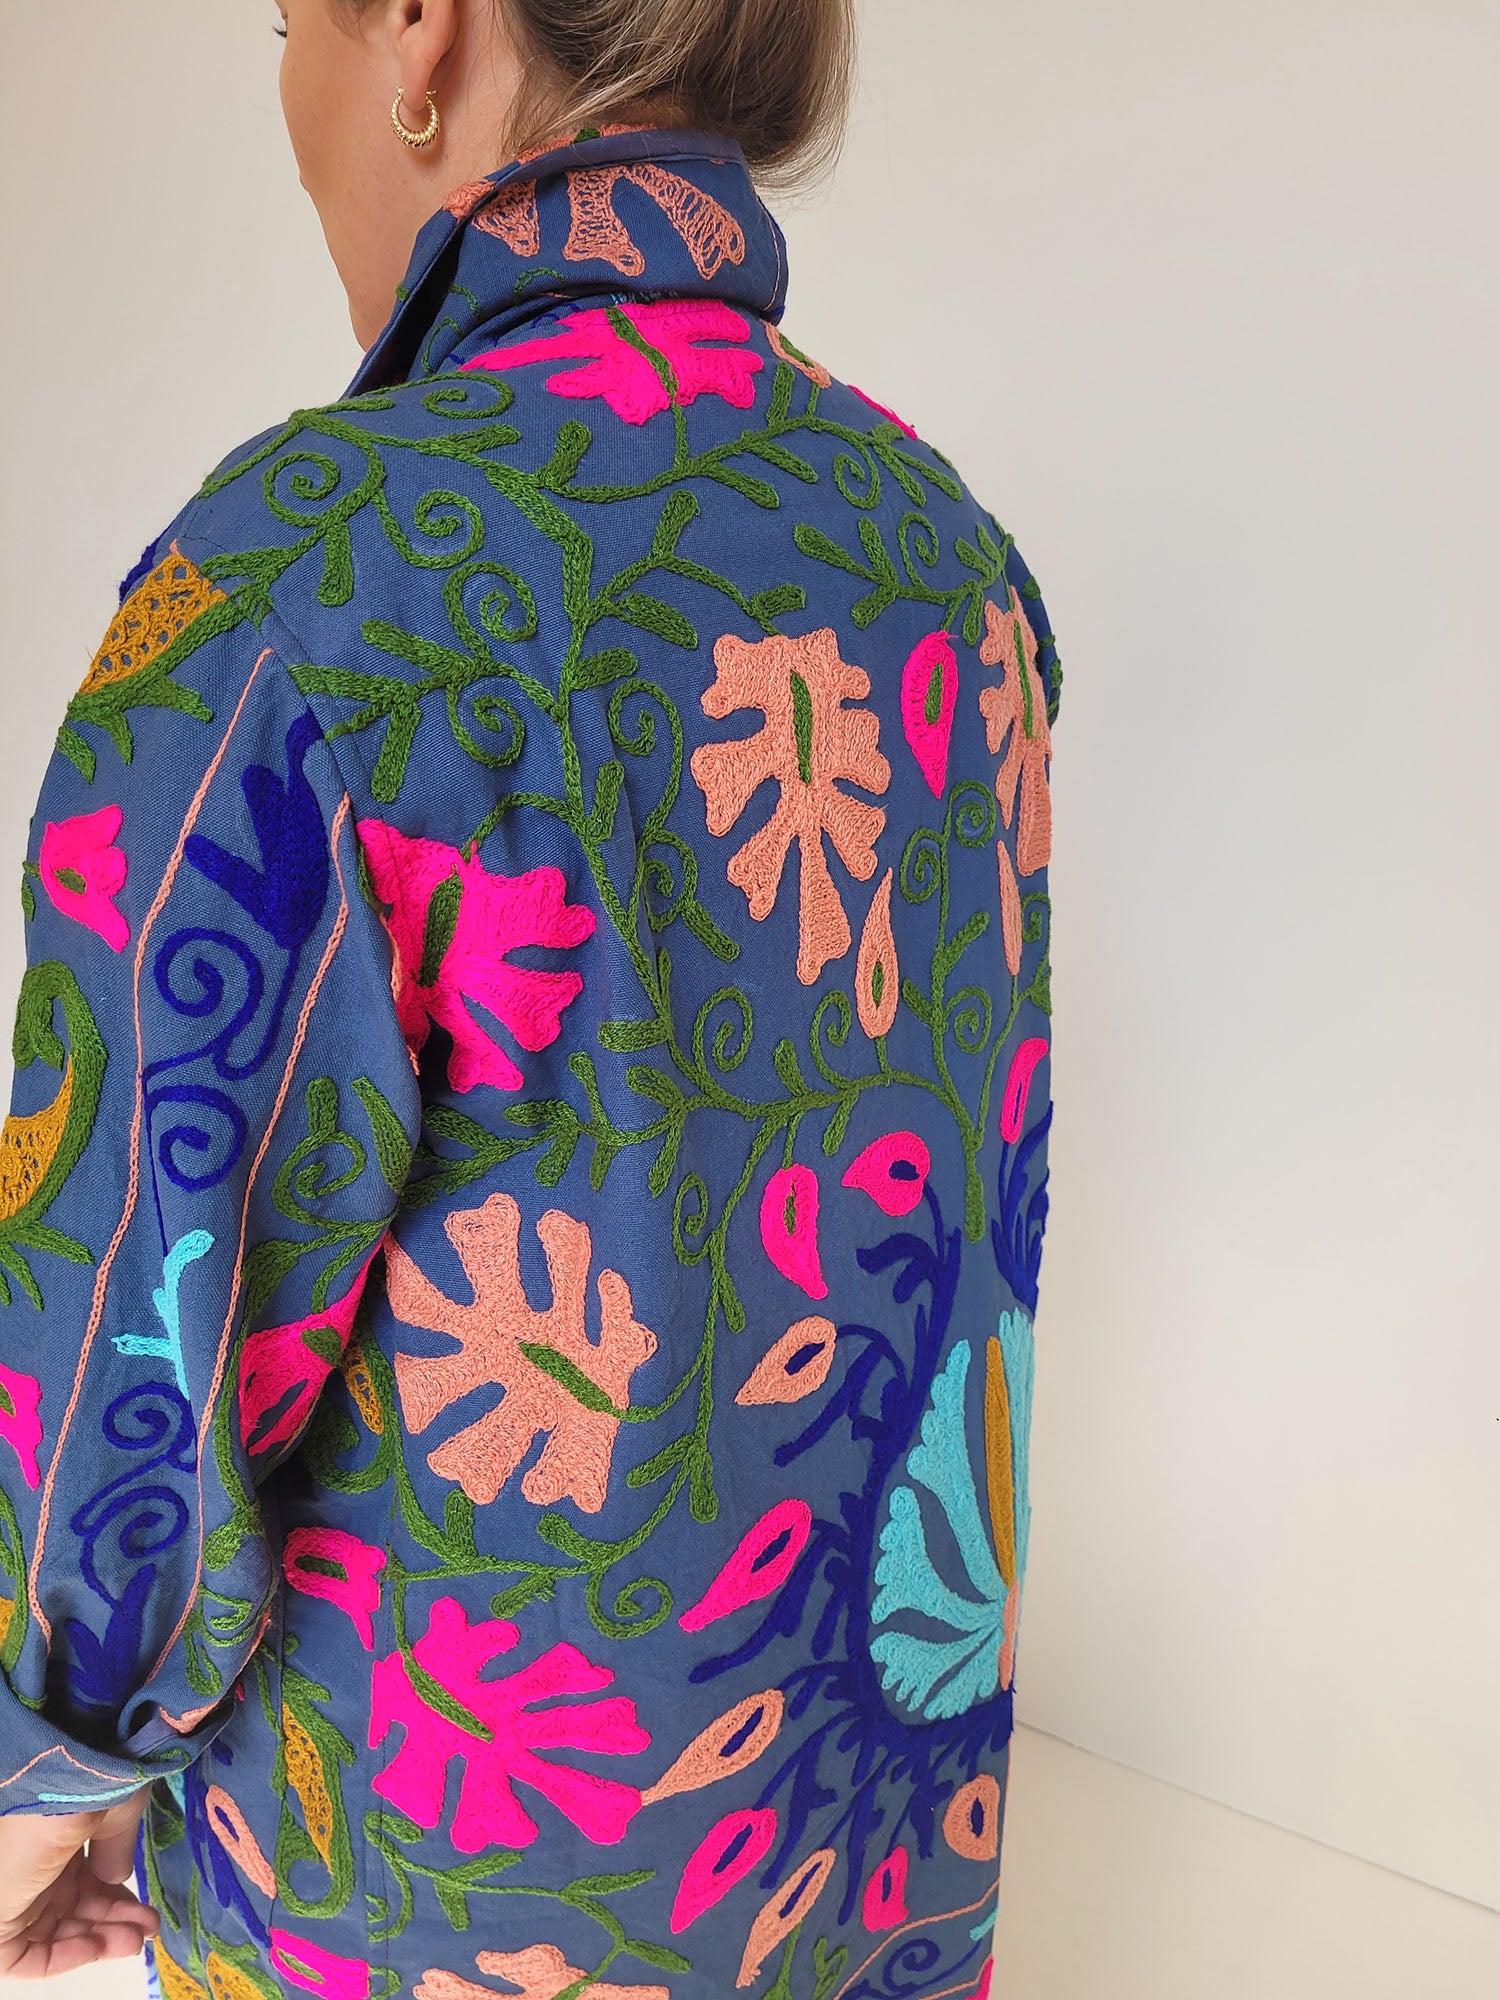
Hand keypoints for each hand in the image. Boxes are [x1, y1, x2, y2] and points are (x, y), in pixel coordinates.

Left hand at [0, 1787, 159, 1978]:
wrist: (60, 1782)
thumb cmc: (92, 1784)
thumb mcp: (117, 1811)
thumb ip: (117, 1849)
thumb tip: (117, 1878)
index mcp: (56, 1834)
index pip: (83, 1880)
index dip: (115, 1898)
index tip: (146, 1907)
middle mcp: (35, 1864)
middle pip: (73, 1908)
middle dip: (114, 1921)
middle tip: (148, 1927)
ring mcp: (17, 1891)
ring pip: (54, 1931)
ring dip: (99, 1939)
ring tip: (137, 1938)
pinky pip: (24, 1955)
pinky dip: (60, 1958)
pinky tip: (97, 1946)